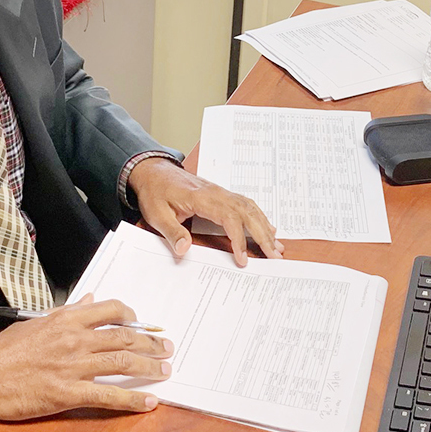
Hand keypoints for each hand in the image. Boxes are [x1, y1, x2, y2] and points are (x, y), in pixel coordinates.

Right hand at [0, 295, 172, 421]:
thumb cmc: (2, 353)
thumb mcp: (35, 322)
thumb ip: (66, 312)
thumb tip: (88, 300)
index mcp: (65, 319)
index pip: (111, 310)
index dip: (133, 317)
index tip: (144, 324)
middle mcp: (73, 339)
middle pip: (124, 337)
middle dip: (151, 343)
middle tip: (167, 348)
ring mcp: (72, 367)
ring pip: (122, 363)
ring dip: (149, 367)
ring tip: (165, 371)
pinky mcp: (67, 393)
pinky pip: (108, 396)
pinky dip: (132, 399)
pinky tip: (148, 401)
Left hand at [128, 157, 282, 265]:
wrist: (153, 172)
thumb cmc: (155, 192)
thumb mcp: (157, 215)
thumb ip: (172, 232)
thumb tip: (184, 249)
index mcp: (202, 198)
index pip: (229, 218)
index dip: (239, 240)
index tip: (243, 259)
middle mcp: (216, 193)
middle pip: (247, 213)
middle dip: (263, 235)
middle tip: (275, 256)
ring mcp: (220, 192)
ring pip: (250, 208)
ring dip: (265, 227)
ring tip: (276, 246)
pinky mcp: (221, 194)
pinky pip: (245, 204)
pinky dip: (259, 217)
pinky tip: (267, 227)